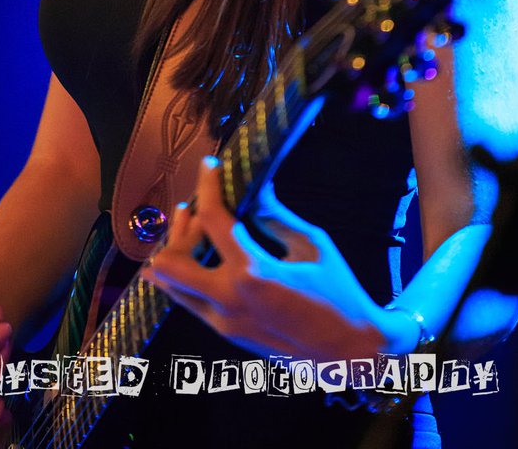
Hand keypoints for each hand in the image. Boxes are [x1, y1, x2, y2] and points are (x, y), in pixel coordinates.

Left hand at [143, 157, 397, 360]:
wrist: (350, 352)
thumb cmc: (337, 293)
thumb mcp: (311, 246)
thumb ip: (275, 216)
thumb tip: (254, 186)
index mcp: (253, 274)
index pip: (212, 220)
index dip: (208, 185)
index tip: (210, 165)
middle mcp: (228, 300)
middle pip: (168, 262)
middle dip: (179, 230)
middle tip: (198, 210)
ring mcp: (223, 322)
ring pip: (170, 285)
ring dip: (177, 252)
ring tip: (195, 225)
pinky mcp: (226, 332)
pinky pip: (190, 298)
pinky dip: (189, 273)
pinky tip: (205, 253)